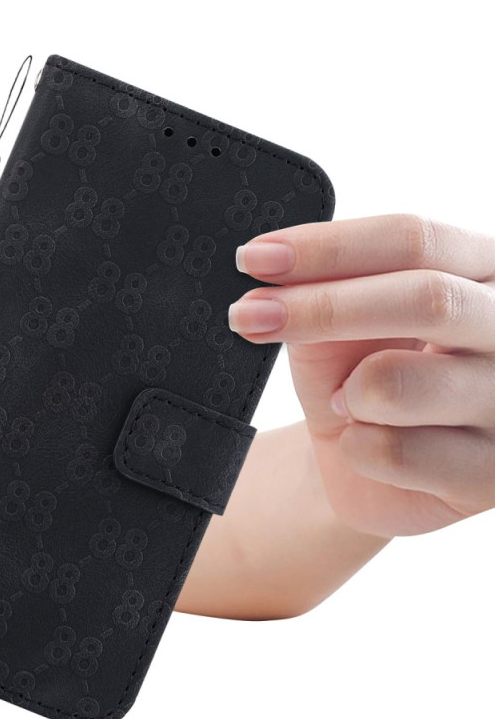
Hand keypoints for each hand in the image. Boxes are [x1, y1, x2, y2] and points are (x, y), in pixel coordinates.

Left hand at [228, 214, 494, 538]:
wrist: (373, 471)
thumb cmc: (358, 380)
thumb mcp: (339, 328)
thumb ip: (330, 292)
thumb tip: (282, 270)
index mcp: (485, 275)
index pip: (415, 240)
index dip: (328, 247)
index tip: (255, 259)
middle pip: (427, 298)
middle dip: (324, 308)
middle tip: (248, 315)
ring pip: (400, 383)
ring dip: (345, 392)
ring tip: (343, 402)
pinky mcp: (490, 478)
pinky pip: (395, 452)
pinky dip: (354, 447)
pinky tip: (366, 446)